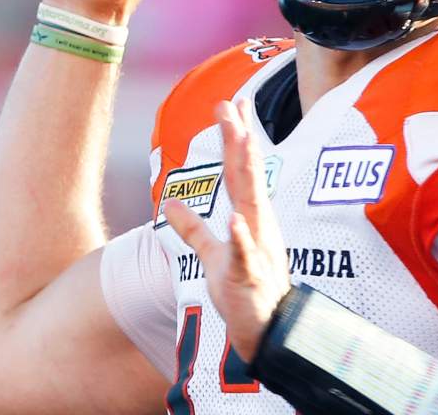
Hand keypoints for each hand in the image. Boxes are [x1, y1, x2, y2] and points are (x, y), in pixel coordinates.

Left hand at [165, 99, 290, 361]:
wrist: (269, 332)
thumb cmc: (245, 292)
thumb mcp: (213, 255)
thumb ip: (192, 229)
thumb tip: (168, 202)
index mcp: (248, 218)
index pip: (240, 171)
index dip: (237, 137)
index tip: (233, 104)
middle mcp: (257, 225)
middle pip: (247, 175)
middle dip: (240, 139)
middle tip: (232, 104)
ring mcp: (257, 247)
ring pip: (253, 204)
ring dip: (250, 172)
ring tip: (245, 141)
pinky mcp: (251, 274)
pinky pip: (245, 253)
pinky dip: (240, 236)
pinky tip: (234, 219)